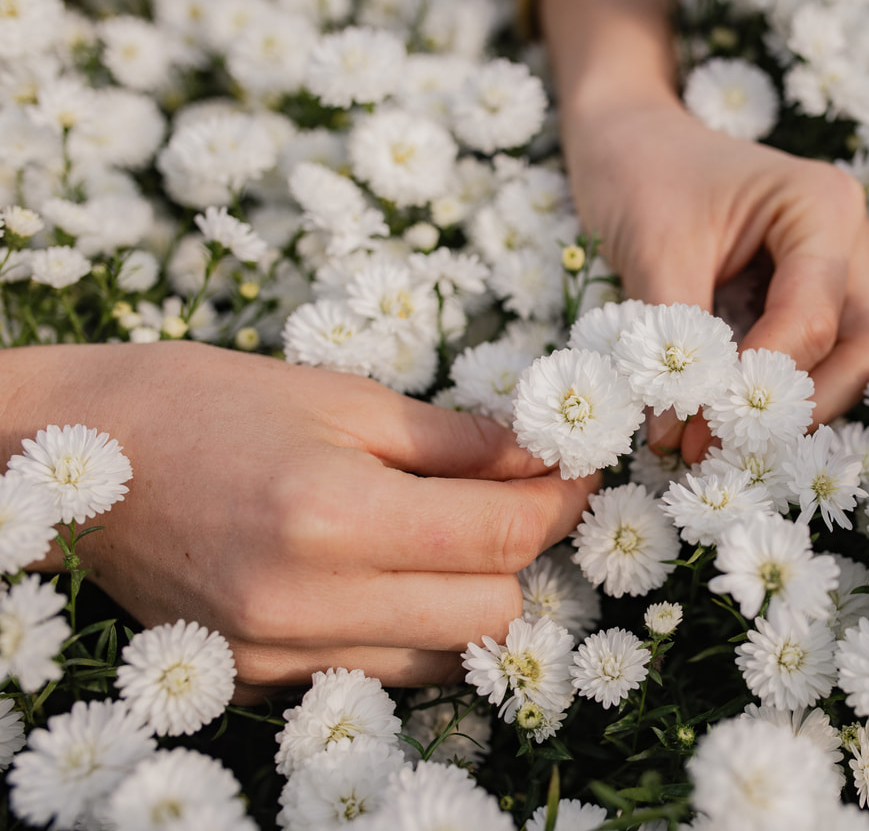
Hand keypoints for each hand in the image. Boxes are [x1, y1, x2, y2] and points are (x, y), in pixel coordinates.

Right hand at [2, 342, 597, 701]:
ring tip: (449, 539)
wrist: (79, 459)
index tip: (578, 471)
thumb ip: (457, 442)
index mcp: (335, 515)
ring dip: (470, 601)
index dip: (560, 501)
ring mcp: (280, 655)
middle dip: (521, 556)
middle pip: (490, 614)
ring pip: (444, 659)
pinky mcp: (261, 680)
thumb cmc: (210, 403)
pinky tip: (388, 577)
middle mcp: (309, 603)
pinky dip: (408, 631)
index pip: (502, 536)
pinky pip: (380, 674)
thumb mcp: (343, 399)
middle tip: (515, 502)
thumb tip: (545, 460)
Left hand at [561, 100, 868, 459]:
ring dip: (790, 409)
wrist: (627, 137)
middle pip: (862, 350)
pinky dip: (772, 394)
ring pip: (848, 363)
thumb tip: (672, 432)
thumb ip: (671, 336)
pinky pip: (813, 359)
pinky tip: (718, 420)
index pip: (814, 319)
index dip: (760, 382)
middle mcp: (847, 243)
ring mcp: (835, 272)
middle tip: (723, 448)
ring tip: (713, 442)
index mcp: (824, 207)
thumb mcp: (653, 247)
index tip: (696, 429)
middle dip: (799, 407)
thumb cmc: (640, 170)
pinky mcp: (805, 298)